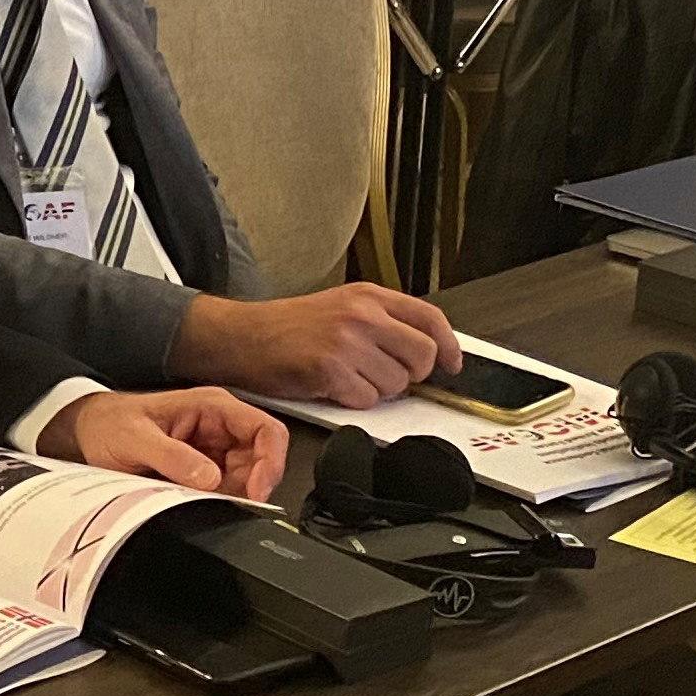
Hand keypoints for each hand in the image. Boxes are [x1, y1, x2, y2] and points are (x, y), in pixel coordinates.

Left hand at [38, 386, 287, 500]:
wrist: (89, 432)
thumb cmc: (110, 422)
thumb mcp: (135, 437)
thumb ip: (171, 456)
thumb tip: (208, 478)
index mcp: (212, 408)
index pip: (265, 431)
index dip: (270, 463)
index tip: (256, 491)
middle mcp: (219, 428)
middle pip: (261, 461)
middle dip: (250, 487)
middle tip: (228, 506)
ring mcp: (213, 452)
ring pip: (245, 481)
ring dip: (232, 498)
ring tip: (199, 502)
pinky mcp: (203, 473)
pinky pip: (224, 493)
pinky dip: (217, 504)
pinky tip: (195, 505)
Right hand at [173, 284, 457, 409]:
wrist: (244, 337)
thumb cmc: (288, 327)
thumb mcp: (341, 306)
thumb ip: (383, 321)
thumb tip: (424, 348)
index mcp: (368, 295)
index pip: (430, 318)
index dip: (448, 346)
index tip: (451, 364)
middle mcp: (362, 315)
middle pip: (421, 355)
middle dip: (410, 374)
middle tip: (384, 374)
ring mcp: (347, 342)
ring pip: (397, 384)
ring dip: (378, 390)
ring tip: (349, 377)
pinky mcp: (330, 370)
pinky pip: (367, 399)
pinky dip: (353, 400)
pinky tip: (333, 386)